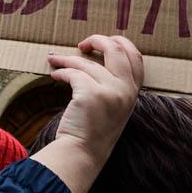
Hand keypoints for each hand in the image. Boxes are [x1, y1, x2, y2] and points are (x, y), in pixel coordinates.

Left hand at [48, 35, 143, 161]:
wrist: (83, 152)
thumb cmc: (94, 129)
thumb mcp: (114, 105)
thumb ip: (114, 84)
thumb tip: (95, 55)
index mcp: (133, 92)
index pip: (136, 57)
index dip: (120, 43)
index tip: (103, 41)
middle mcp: (126, 89)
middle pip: (117, 49)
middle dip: (97, 40)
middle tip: (82, 44)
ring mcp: (111, 91)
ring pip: (86, 62)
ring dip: (67, 59)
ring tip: (55, 60)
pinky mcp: (91, 94)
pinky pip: (73, 73)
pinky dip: (61, 71)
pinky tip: (55, 75)